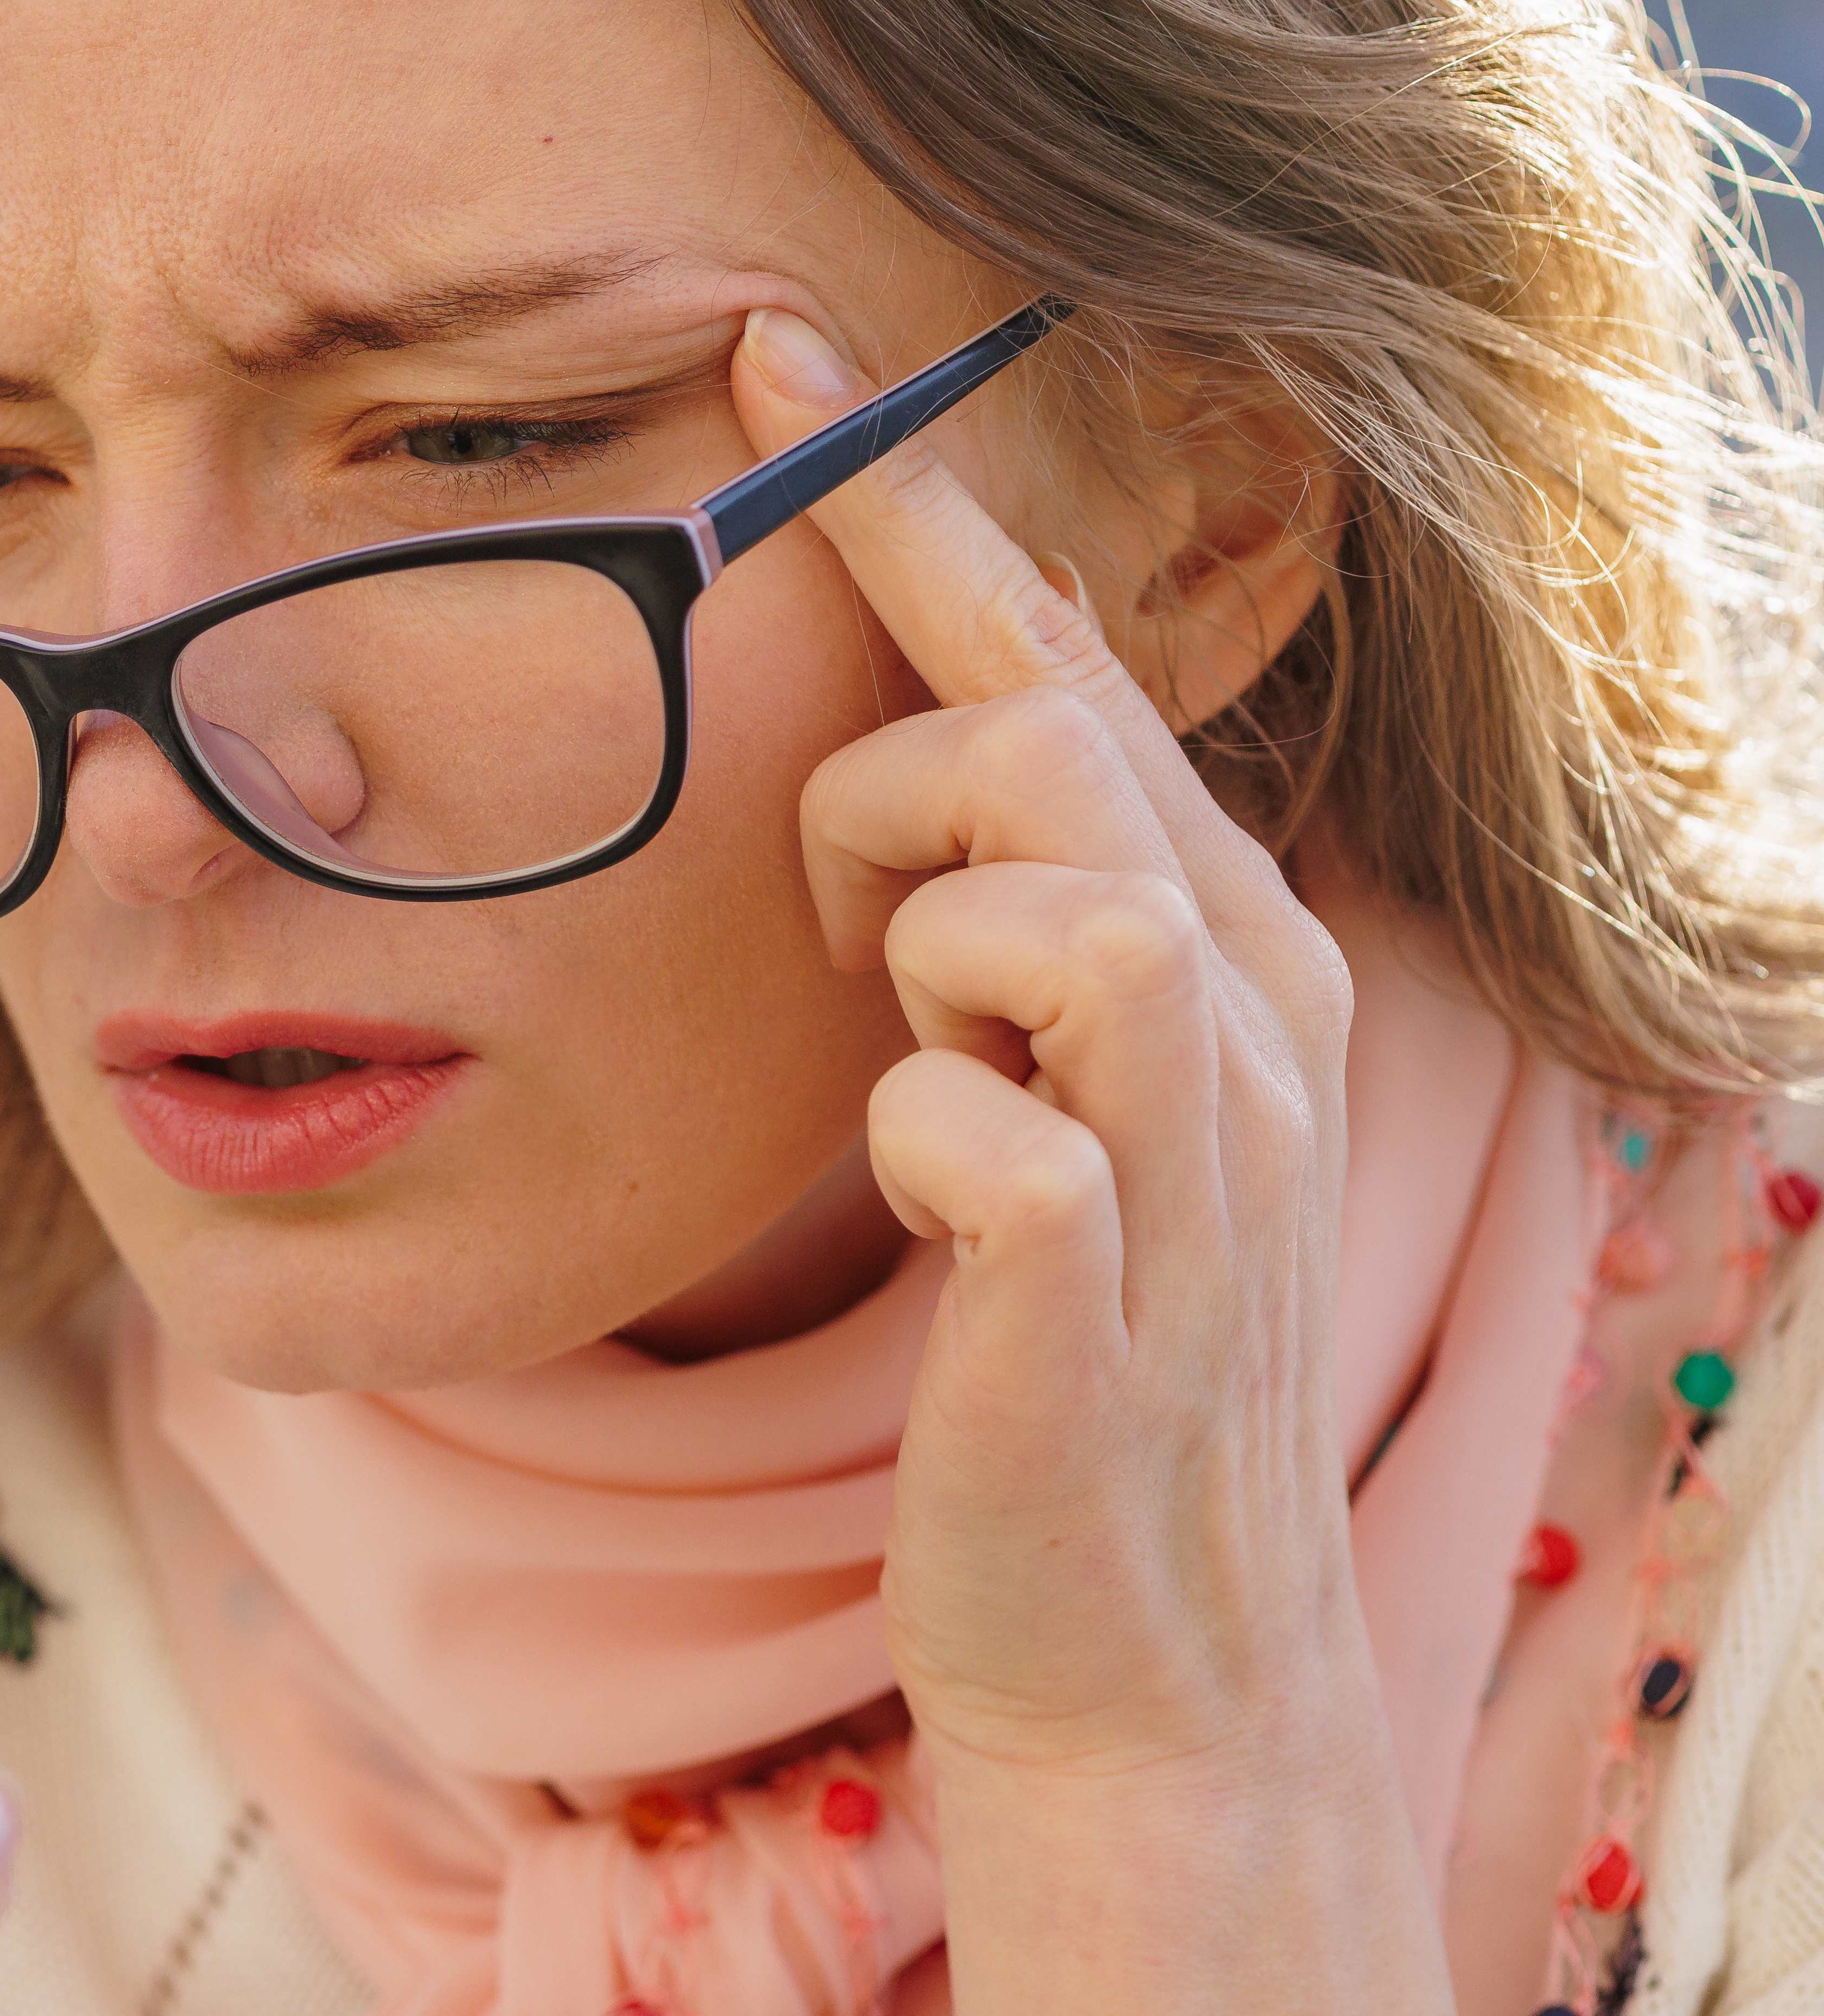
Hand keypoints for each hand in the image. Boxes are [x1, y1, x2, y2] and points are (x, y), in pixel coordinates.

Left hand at [739, 306, 1464, 2015]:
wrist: (1136, 1658)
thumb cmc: (1056, 1363)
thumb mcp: (1046, 1085)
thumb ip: (1022, 909)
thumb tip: (955, 721)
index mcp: (1224, 952)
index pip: (1063, 671)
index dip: (915, 513)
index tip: (765, 357)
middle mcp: (1250, 1018)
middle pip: (1046, 741)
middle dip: (895, 800)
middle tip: (861, 949)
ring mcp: (1194, 1160)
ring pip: (1047, 893)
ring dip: (926, 958)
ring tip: (930, 1076)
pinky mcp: (1105, 1298)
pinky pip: (984, 1128)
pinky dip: (925, 1143)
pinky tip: (945, 1210)